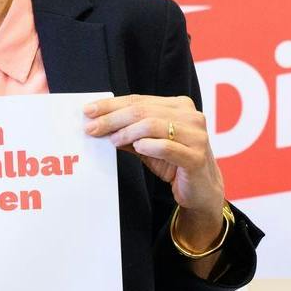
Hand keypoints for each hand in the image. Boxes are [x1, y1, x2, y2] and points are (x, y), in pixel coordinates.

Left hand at [83, 95, 225, 230]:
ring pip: (153, 125)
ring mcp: (196, 136)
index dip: (112, 105)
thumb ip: (128, 133)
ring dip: (127, 132)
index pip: (139, 100)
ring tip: (112, 140)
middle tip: (92, 127)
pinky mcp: (196, 157)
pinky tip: (137, 147)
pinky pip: (167, 147)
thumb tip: (98, 124)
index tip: (89, 110)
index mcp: (180, 106)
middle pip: (143, 111)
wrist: (201, 191)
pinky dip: (148, 145)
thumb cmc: (174, 163)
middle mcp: (190, 116)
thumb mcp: (148, 145)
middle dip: (113, 118)